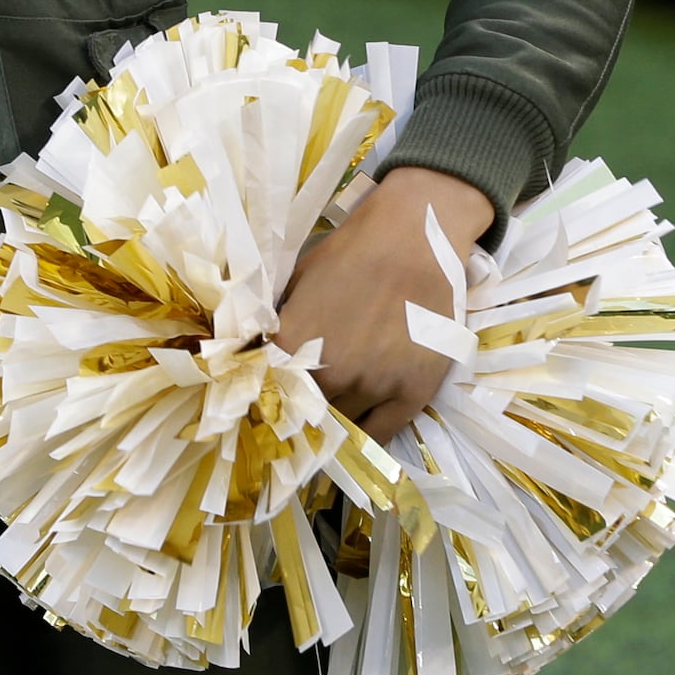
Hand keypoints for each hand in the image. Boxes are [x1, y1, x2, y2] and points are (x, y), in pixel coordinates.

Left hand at [276, 165, 492, 442]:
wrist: (414, 234)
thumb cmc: (351, 250)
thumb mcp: (298, 283)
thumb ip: (280, 328)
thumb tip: (260, 357)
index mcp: (292, 348)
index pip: (265, 397)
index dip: (267, 402)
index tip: (268, 408)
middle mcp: (329, 376)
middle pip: (305, 419)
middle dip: (301, 416)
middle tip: (303, 415)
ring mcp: (373, 389)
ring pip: (343, 430)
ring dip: (335, 426)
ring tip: (332, 422)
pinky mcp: (412, 394)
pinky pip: (381, 436)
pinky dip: (367, 440)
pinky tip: (359, 434)